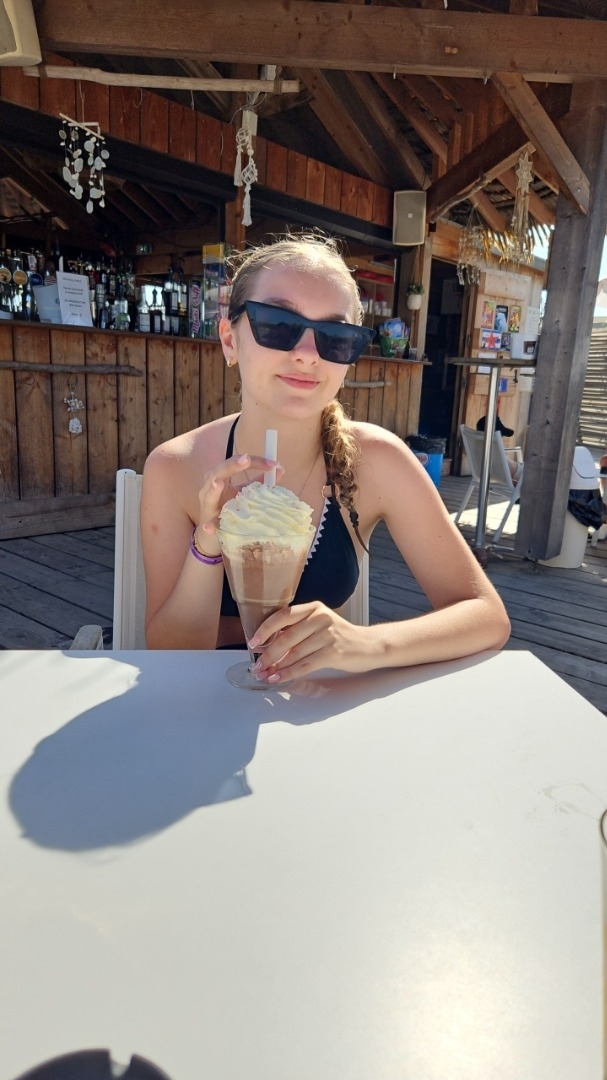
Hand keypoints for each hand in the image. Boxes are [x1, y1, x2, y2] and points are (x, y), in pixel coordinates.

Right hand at [196, 453, 282, 548]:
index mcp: (221, 476)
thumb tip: (279, 469)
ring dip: (213, 488)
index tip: (272, 464)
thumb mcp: (244, 492)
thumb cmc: (229, 507)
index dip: (253, 460)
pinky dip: (210, 524)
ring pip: (208, 493)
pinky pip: (209, 523)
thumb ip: (259, 481)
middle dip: (233, 465)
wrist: (213, 531)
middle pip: (220, 471)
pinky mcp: (209, 522)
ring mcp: (208, 504)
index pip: (236, 462)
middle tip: (246, 460)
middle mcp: (210, 486)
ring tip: (219, 482)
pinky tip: (209, 525)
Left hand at [248, 602, 368, 682]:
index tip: (254, 642)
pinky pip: (305, 665)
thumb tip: (271, 646)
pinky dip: (289, 673)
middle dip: (268, 654)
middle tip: (258, 665)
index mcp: (314, 608)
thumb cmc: (341, 637)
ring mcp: (327, 635)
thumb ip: (300, 630)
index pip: (283, 615)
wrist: (369, 646)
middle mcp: (320, 618)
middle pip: (286, 637)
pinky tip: (279, 678)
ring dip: (276, 666)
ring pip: (294, 653)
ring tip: (265, 674)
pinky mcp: (333, 653)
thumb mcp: (321, 624)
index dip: (265, 630)